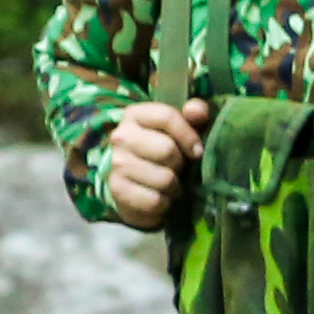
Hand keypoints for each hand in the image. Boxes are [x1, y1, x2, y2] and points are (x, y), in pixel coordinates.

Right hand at [100, 97, 210, 230]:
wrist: (138, 186)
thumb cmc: (165, 152)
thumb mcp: (183, 130)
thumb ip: (195, 115)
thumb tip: (196, 110)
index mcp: (135, 114)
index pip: (166, 117)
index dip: (188, 135)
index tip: (197, 151)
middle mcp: (120, 136)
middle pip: (166, 149)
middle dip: (180, 163)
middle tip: (178, 168)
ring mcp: (116, 163)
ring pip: (164, 178)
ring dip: (174, 186)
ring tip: (169, 183)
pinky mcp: (117, 190)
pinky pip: (154, 200)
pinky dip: (164, 203)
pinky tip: (159, 197)